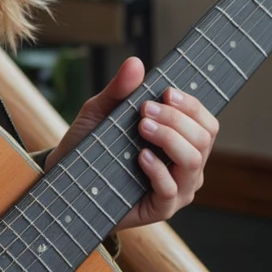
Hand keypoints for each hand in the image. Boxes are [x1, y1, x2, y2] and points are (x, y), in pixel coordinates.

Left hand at [43, 56, 218, 230]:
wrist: (65, 179)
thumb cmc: (90, 145)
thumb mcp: (100, 112)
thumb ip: (119, 90)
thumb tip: (135, 63)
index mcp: (181, 141)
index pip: (206, 122)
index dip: (191, 105)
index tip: (166, 92)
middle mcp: (186, 166)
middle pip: (203, 138)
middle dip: (176, 118)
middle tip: (145, 110)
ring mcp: (177, 189)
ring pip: (193, 161)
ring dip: (170, 138)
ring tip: (142, 126)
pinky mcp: (161, 208)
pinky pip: (170, 189)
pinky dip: (158, 169)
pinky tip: (141, 156)